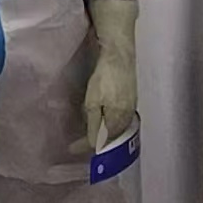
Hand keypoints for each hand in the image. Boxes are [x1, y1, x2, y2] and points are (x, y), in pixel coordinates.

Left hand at [84, 0, 137, 149]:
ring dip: (104, 132)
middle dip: (97, 141)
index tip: (71, 148)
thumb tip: (94, 144)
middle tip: (81, 144)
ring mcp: (130, 106)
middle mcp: (127, 116)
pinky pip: (119, 117)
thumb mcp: (94, 102)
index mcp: (119, 119)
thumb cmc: (104, 78)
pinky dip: (110, 122)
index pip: (101, 140)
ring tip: (91, 134)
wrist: (119, 54)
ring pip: (116, 126)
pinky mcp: (130, 96)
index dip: (85, 145)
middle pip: (112, 136)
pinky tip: (103, 119)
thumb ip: (94, 124)